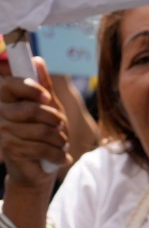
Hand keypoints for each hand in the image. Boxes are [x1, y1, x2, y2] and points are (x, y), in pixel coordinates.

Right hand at [0, 56, 68, 223]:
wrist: (37, 167)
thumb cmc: (43, 133)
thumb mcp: (48, 107)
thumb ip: (43, 86)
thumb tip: (37, 60)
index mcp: (5, 98)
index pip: (9, 84)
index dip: (29, 88)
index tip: (47, 97)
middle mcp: (0, 112)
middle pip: (32, 110)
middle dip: (55, 120)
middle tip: (61, 128)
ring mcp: (2, 131)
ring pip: (41, 131)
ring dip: (59, 140)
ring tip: (62, 144)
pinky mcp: (10, 149)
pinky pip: (41, 148)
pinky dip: (58, 154)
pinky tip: (63, 157)